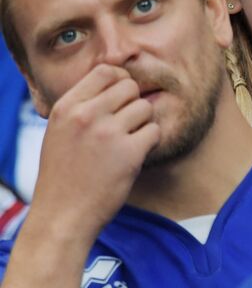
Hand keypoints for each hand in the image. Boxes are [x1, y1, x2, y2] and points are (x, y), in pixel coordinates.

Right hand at [29, 64, 157, 238]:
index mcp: (66, 107)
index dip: (120, 80)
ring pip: (145, 108)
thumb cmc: (63, 173)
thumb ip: (84, 105)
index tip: (120, 98)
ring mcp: (107, 133)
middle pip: (130, 87)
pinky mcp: (128, 153)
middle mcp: (86, 115)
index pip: (106, 71)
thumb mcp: (60, 131)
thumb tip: (120, 78)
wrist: (62, 216)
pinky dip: (149, 143)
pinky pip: (155, 131)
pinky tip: (132, 157)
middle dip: (132, 104)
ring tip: (123, 144)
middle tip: (122, 127)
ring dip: (141, 125)